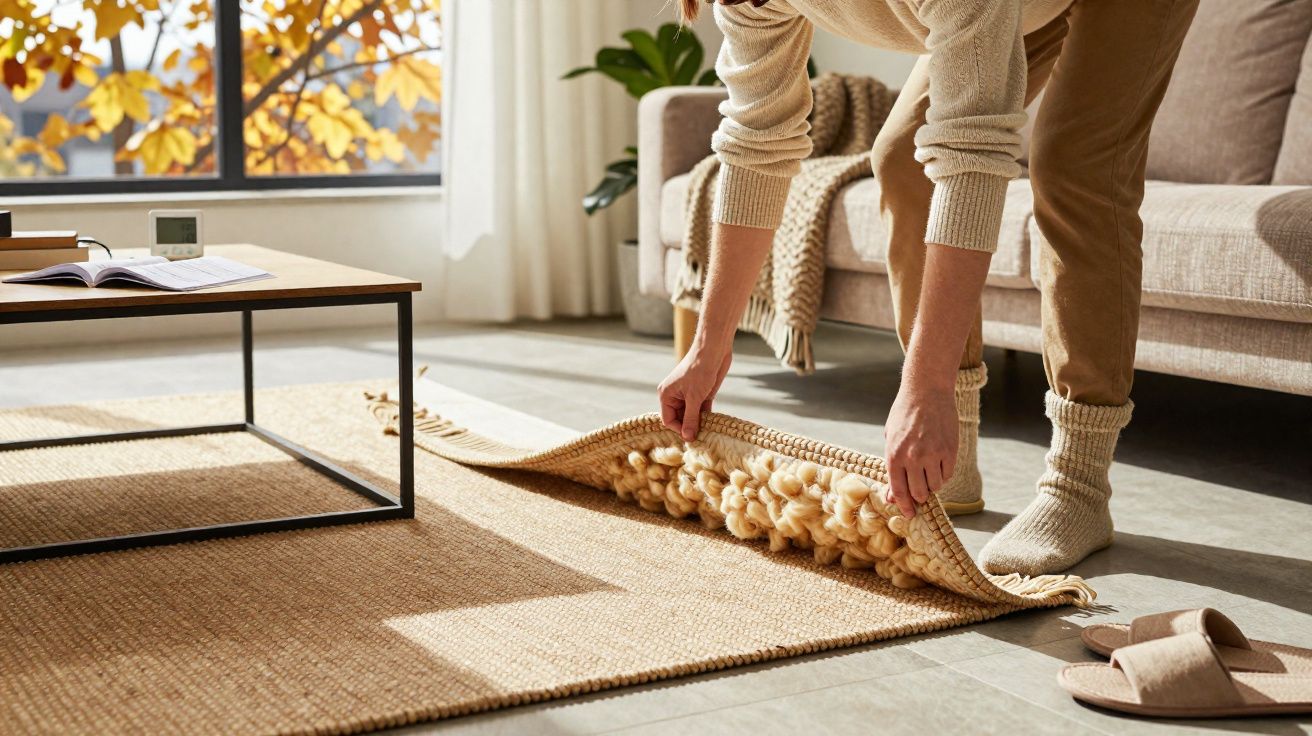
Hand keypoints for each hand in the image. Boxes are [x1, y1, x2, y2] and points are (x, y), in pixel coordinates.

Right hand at [658, 344, 731, 441]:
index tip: (692, 437)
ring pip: (691, 416)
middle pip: (680, 419)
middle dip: (690, 427)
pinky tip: (714, 425)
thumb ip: (691, 419)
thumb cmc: (700, 370)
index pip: (668, 420)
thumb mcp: (694, 397)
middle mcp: (675, 396)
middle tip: (702, 437)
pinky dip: (706, 418)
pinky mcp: (701, 394)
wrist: (714, 350)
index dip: (679, 429)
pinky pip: (701, 411)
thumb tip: (687, 438)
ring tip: (708, 432)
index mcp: (666, 395)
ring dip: (699, 423)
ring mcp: (689, 395)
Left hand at [883, 382, 957, 517]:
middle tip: (920, 494)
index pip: (899, 491)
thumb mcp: (891, 438)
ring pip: (935, 486)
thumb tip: (892, 497)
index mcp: (894, 455)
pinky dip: (943, 474)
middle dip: (919, 497)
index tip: (909, 514)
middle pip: (919, 493)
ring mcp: (933, 454)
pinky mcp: (950, 450)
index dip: (904, 506)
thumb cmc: (904, 414)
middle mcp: (913, 457)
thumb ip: (893, 468)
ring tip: (928, 474)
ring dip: (932, 485)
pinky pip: (948, 474)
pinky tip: (938, 464)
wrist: (927, 391)